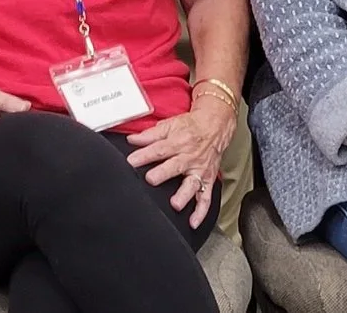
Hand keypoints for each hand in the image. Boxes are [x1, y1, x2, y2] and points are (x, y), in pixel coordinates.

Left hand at [126, 98, 233, 224]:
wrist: (215, 127)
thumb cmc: (191, 127)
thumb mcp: (169, 125)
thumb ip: (149, 135)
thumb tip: (132, 140)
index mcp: (177, 143)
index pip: (158, 149)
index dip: (143, 156)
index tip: (131, 162)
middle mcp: (189, 158)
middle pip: (174, 166)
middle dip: (162, 174)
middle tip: (151, 179)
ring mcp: (199, 171)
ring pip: (192, 185)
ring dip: (184, 195)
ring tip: (175, 204)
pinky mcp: (208, 181)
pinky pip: (206, 198)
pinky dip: (201, 212)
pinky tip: (193, 222)